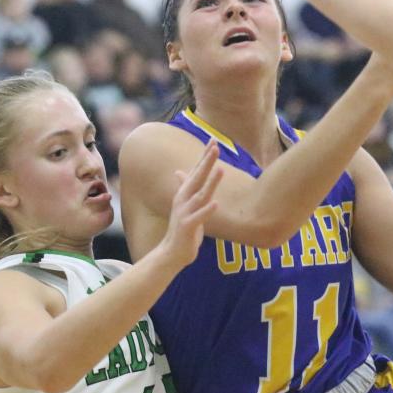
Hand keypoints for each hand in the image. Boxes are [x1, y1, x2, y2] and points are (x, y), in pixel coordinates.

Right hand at [158, 141, 222, 268]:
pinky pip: (199, 217)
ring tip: (220, 170)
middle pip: (197, 177)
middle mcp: (183, 200)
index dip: (205, 156)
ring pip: (200, 195)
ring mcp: (185, 212)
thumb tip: (179, 171)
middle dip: (207, 162)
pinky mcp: (187, 226)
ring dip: (210, 182)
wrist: (171, 252)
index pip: (196, 171)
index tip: (213, 140)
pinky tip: (216, 203)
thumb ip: (183, 187)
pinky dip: (207, 210)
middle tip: (216, 146)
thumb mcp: (183, 205)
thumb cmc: (182, 228)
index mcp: (185, 194)